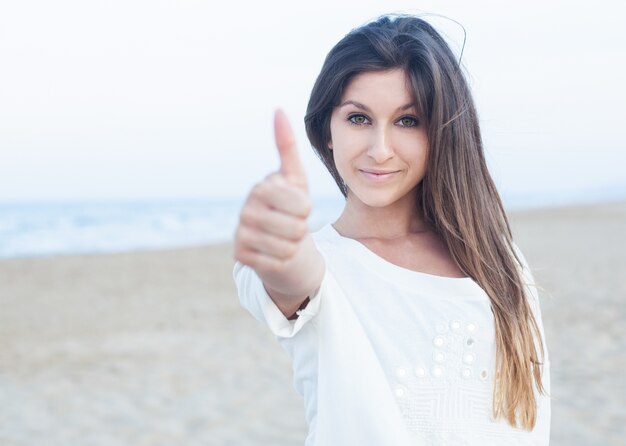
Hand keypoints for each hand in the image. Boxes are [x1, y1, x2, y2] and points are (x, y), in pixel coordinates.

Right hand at [234, 109, 311, 273]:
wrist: (281, 243)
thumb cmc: (291, 208)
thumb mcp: (295, 179)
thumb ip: (287, 147)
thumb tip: (278, 110)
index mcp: (260, 188)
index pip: (301, 205)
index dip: (306, 210)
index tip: (296, 207)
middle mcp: (246, 210)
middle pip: (295, 227)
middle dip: (300, 230)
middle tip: (291, 226)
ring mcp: (240, 233)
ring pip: (286, 247)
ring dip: (292, 247)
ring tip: (284, 239)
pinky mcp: (240, 256)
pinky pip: (276, 263)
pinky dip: (282, 261)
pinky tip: (275, 254)